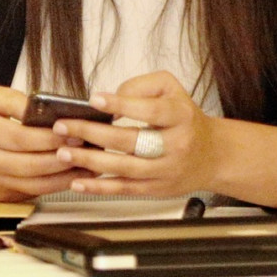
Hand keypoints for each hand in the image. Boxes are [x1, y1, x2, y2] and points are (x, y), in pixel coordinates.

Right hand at [0, 84, 93, 201]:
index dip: (49, 137)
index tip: (73, 131)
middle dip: (64, 157)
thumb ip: (13, 99)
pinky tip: (74, 175)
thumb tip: (42, 108)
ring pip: (37, 183)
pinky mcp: (2, 196)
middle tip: (88, 147)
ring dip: (67, 175)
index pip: (21, 138)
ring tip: (90, 164)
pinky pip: (34, 192)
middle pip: (32, 164)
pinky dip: (57, 185)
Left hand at [46, 70, 220, 195]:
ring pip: (125, 168)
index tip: (94, 99)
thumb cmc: (184, 118)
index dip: (122, 105)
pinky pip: (125, 189)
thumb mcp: (170, 89)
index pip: (150, 111)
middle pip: (131, 141)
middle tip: (63, 126)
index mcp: (180, 116)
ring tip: (64, 151)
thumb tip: (111, 98)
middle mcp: (176, 145)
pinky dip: (100, 188)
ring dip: (91, 160)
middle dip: (93, 133)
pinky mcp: (156, 189)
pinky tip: (78, 181)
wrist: (212, 155)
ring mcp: (166, 170)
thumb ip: (140, 86)